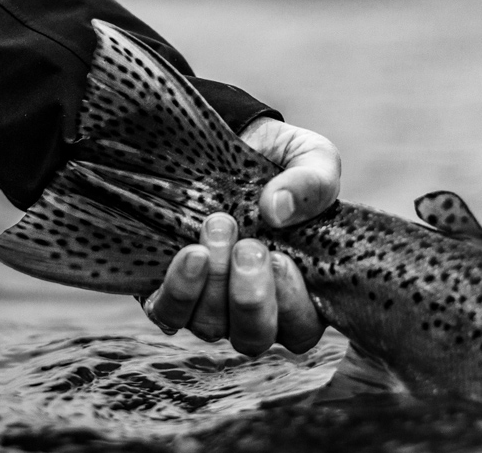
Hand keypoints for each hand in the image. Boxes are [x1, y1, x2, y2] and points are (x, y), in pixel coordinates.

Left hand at [142, 117, 339, 355]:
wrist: (234, 144)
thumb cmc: (281, 163)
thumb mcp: (312, 159)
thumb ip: (313, 183)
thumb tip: (277, 210)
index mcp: (298, 291)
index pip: (301, 330)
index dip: (292, 306)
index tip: (282, 258)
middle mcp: (252, 308)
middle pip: (253, 338)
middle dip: (250, 298)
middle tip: (250, 247)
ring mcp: (209, 304)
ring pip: (210, 327)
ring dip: (214, 283)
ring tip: (219, 225)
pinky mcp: (170, 291)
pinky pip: (168, 313)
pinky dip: (179, 289)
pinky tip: (191, 252)